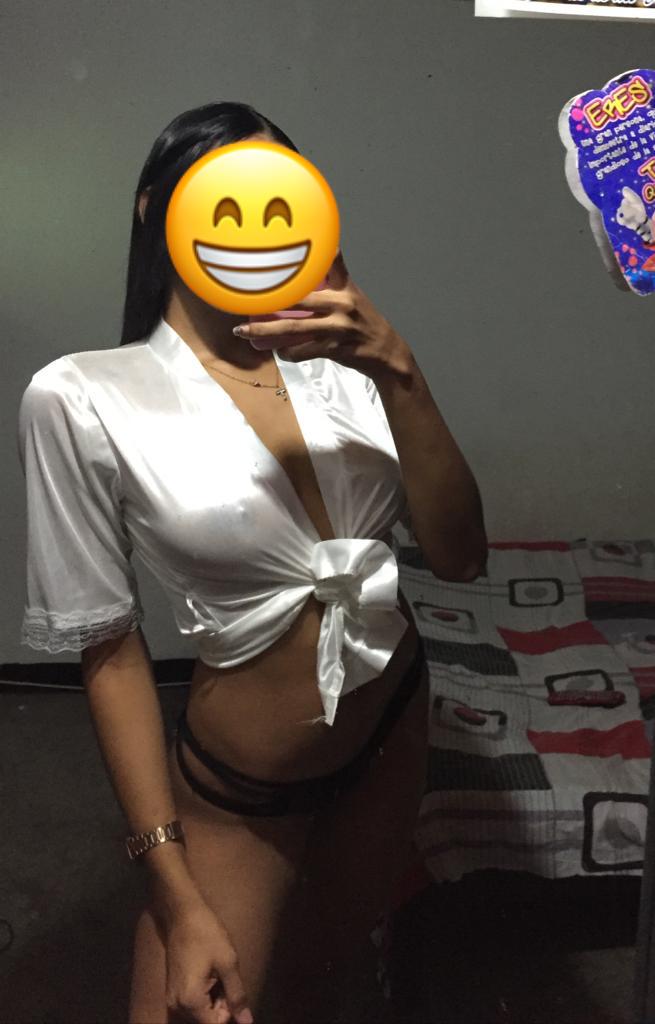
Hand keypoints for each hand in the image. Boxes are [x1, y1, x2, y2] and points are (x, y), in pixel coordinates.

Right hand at [161, 899, 253, 1023]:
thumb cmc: (207, 934)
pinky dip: (205, 996)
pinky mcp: (173, 991)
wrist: (182, 914)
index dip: (230, 1012)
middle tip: (226, 978)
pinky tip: (210, 975)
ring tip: (218, 974)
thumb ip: (237, 996)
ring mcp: (172, 999)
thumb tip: (247, 1022)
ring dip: (214, 1001)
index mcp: (190, 1001)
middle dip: (222, 1006)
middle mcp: (177, 1006)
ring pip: (200, 1014)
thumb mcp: (228, 963)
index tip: (232, 989)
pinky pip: (192, 1004)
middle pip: (207, 1021)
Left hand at [234, 248, 411, 379]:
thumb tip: (326, 248)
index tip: (271, 257)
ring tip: (243, 331)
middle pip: (297, 300)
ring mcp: (338, 327)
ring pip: (294, 328)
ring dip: (265, 331)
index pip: (323, 265)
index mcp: (344, 287)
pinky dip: (287, 352)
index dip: (300, 260)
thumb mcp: (354, 293)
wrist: (387, 353)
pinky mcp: (335, 348)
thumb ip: (337, 274)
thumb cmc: (365, 321)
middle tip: (244, 301)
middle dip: (269, 301)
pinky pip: (303, 351)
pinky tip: (277, 351)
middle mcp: (342, 304)